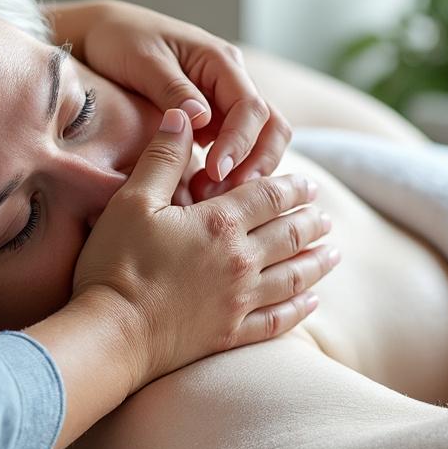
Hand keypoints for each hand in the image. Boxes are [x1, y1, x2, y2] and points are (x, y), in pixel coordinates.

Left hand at [48, 0, 291, 189]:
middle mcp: (230, 82)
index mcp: (221, 61)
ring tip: (206, 199)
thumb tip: (202, 119)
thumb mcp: (143, 61)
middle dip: (256, 164)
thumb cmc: (121, 41)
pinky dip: (225, 174)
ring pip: (258, 142)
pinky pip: (232, 150)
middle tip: (222, 196)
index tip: (216, 171)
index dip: (239, 143)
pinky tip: (197, 194)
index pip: (251, 107)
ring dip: (243, 173)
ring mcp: (222, 102)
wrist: (103, 35)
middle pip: (270, 127)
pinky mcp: (210, 121)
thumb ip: (173, 90)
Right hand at [71, 109, 337, 390]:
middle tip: (326, 217)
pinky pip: (279, 321)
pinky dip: (300, 309)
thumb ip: (163, 156)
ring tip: (334, 253)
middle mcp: (241, 261)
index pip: (270, 197)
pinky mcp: (231, 334)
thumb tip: (184, 114)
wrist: (113, 331)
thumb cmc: (117, 262)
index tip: (310, 183)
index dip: (293, 187)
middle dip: (310, 222)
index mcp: (220, 223)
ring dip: (317, 262)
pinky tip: (312, 301)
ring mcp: (240, 301)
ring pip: (293, 277)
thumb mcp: (133, 200)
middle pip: (289, 236)